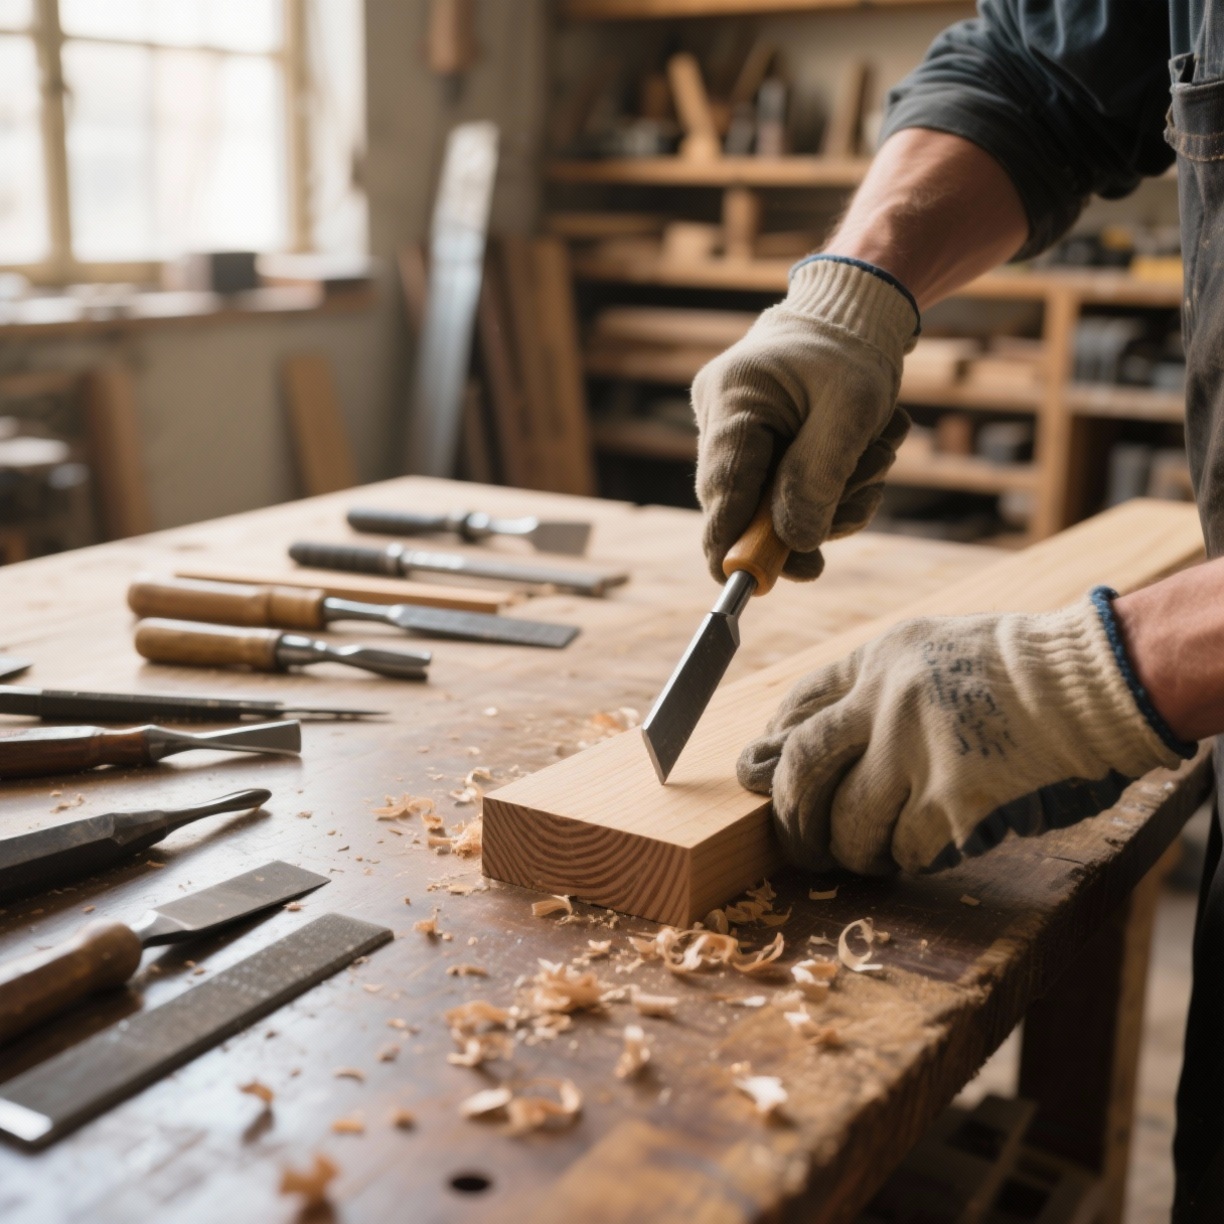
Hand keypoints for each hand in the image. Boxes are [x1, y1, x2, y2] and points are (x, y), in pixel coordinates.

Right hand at [692, 257, 917, 582]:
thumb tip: (795, 543)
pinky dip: (831, 487)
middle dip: (799, 520)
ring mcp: (737, 429)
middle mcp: (722, 415)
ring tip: (878, 457)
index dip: (728, 537)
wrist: (856, 314)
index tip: (735, 579)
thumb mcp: (851, 412)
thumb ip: (819, 478)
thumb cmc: (854, 352)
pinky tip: (865, 457)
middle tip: (839, 531)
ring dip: (831, 499)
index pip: (723, 483)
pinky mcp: (760, 443)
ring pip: (771, 500)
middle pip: (744, 500)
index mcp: (735, 397)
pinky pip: (786, 487)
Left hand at [737, 592, 1192, 874]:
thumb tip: (796, 734)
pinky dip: (900, 859)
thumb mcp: (927, 648)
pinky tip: (912, 851)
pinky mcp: (956, 802)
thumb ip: (866, 687)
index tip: (760, 772)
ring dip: (848, 849)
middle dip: (789, 812)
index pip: (796, 707)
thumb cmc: (1012, 669)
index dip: (770, 748)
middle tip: (797, 837)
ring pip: (846, 825)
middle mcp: (886, 703)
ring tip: (863, 851)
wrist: (1090, 686)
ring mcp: (919, 754)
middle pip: (800, 770)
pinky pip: (902, 849)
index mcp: (878, 661)